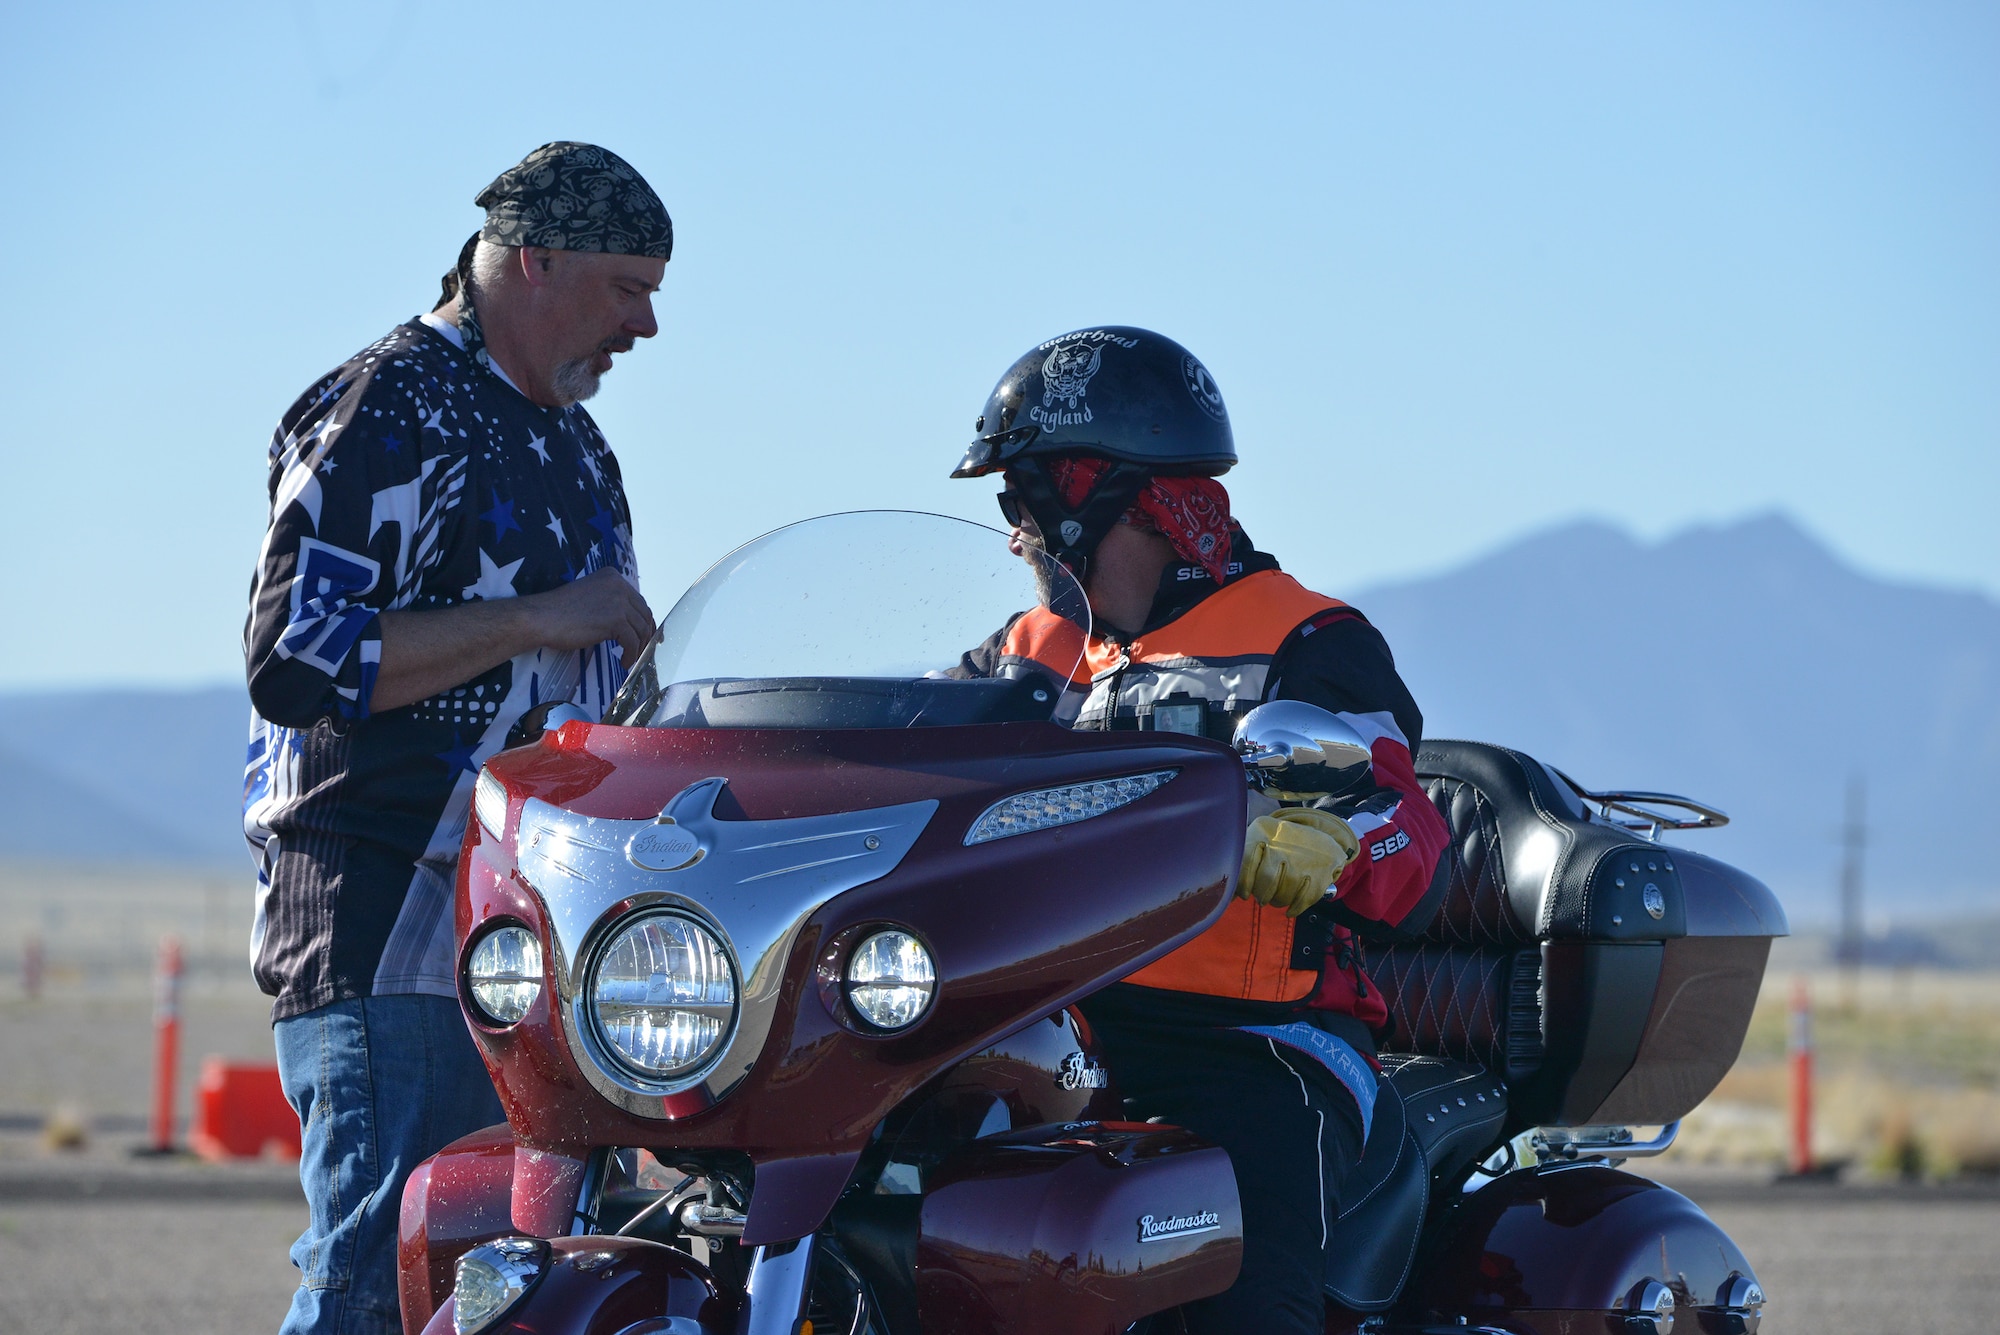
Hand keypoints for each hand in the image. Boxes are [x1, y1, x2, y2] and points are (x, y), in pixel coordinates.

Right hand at [520, 570, 655, 662]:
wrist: (542, 618)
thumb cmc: (559, 611)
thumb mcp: (590, 597)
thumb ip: (609, 602)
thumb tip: (628, 621)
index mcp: (612, 576)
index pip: (638, 600)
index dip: (643, 621)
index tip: (642, 636)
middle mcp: (619, 585)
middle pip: (644, 613)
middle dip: (645, 634)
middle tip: (641, 650)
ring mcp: (618, 601)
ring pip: (641, 629)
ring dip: (638, 647)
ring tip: (630, 659)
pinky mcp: (615, 620)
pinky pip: (632, 642)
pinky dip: (631, 655)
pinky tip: (623, 662)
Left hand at [1238, 808, 1359, 916]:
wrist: (1320, 837)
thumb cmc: (1280, 845)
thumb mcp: (1259, 840)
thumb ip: (1242, 864)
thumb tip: (1227, 895)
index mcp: (1263, 831)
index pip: (1246, 862)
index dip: (1243, 884)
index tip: (1244, 893)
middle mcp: (1284, 843)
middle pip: (1266, 881)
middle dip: (1261, 895)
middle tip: (1262, 897)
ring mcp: (1304, 859)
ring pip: (1284, 893)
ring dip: (1278, 901)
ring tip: (1277, 898)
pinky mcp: (1321, 873)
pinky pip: (1303, 900)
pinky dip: (1295, 909)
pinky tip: (1290, 910)